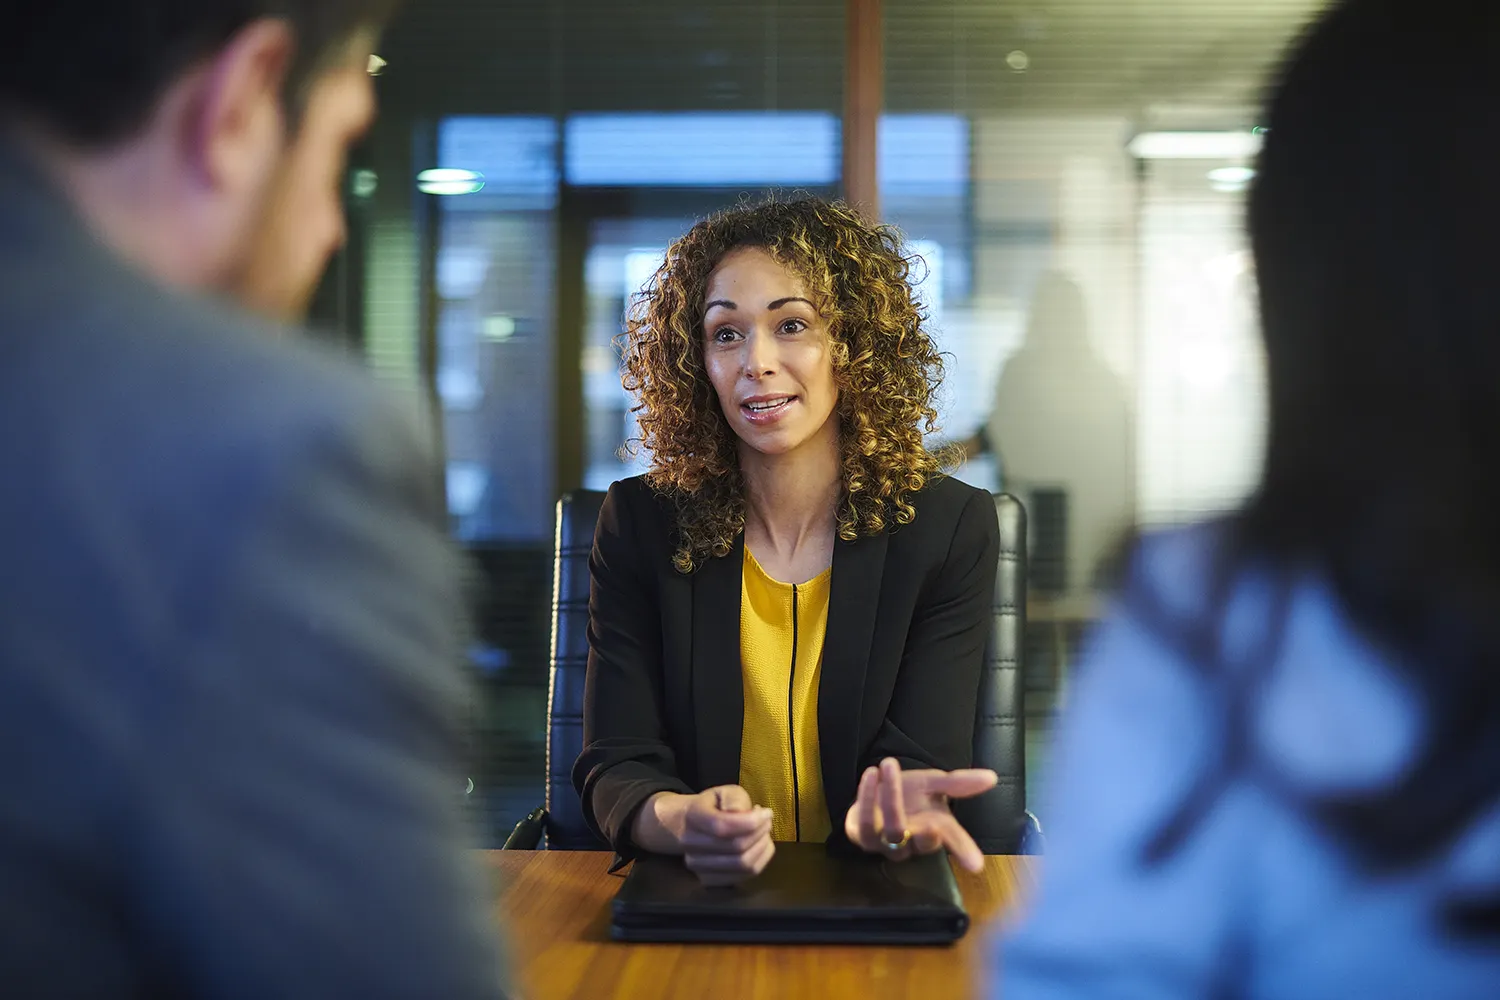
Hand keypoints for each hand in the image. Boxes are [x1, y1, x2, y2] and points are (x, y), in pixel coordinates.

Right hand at [634, 785, 774, 886]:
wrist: (691, 825)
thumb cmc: (714, 806)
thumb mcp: (725, 792)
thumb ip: (734, 798)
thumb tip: (740, 811)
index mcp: (692, 816)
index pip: (721, 826)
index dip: (750, 822)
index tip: (766, 813)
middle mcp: (689, 843)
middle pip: (735, 847)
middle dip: (760, 833)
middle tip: (767, 822)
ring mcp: (696, 864)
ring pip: (742, 865)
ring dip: (762, 848)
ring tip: (763, 834)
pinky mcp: (707, 879)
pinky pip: (742, 877)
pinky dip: (759, 861)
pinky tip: (758, 847)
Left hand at [844, 757, 997, 872]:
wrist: (876, 792)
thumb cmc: (910, 794)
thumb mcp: (934, 784)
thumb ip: (959, 784)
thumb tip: (991, 777)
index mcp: (934, 831)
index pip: (953, 842)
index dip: (964, 851)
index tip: (977, 864)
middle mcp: (911, 842)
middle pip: (922, 843)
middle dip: (927, 835)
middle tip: (934, 824)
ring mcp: (886, 843)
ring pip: (893, 829)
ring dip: (891, 795)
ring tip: (889, 764)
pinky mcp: (861, 836)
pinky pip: (865, 823)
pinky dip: (866, 796)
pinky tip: (871, 774)